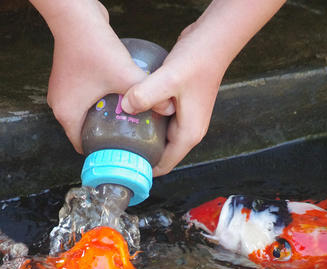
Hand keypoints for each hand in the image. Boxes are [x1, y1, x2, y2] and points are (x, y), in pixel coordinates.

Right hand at [38, 2, 147, 153]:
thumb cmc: (93, 47)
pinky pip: (83, 98)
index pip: (83, 146)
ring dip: (103, 117)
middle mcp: (59, 106)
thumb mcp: (125, 76)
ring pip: (84, 113)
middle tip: (129, 136)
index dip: (103, 151)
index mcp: (67, 115)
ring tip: (126, 118)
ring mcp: (62, 91)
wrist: (75, 16)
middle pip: (84, 130)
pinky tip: (118, 96)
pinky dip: (97, 101)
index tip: (122, 152)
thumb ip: (148, 93)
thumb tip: (169, 108)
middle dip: (106, 134)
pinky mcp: (67, 77)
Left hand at [120, 23, 226, 176]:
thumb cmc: (197, 60)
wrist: (213, 39)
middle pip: (161, 154)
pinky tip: (129, 111)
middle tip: (112, 148)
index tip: (120, 167)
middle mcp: (190, 131)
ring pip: (160, 137)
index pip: (164, 165)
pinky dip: (147, 121)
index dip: (143, 169)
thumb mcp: (169, 79)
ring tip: (116, 131)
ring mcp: (186, 118)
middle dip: (139, 154)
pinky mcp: (181, 106)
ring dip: (141, 137)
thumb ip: (145, 95)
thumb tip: (125, 107)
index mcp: (189, 134)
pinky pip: (161, 122)